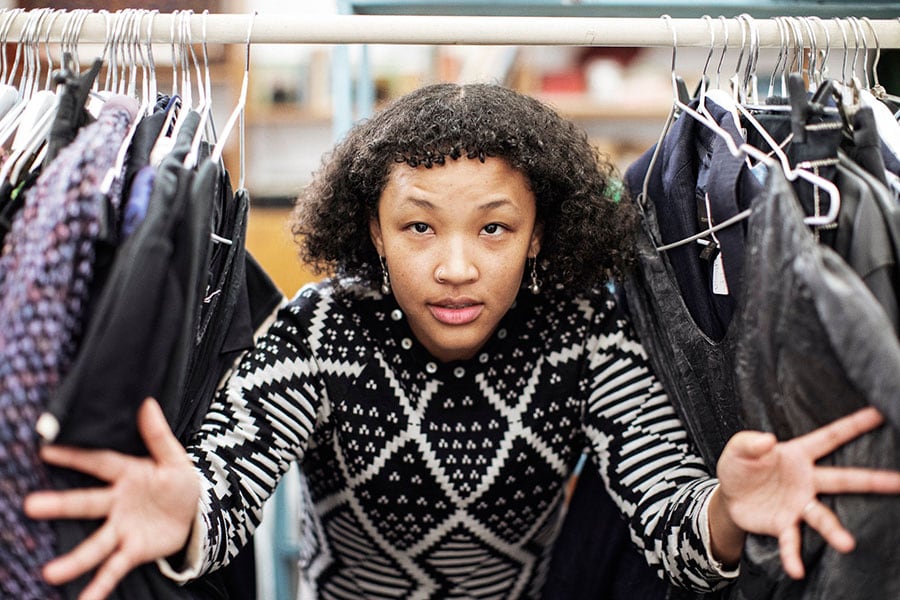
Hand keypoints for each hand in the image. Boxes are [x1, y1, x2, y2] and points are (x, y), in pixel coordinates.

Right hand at [24, 397, 199, 599]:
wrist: (195, 512)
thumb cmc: (178, 481)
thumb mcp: (174, 458)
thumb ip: (158, 435)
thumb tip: (149, 402)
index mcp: (128, 475)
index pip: (100, 463)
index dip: (76, 456)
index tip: (46, 449)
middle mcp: (117, 503)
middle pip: (87, 503)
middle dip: (60, 505)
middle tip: (30, 505)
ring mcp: (122, 529)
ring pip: (96, 543)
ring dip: (75, 559)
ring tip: (51, 573)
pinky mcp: (132, 550)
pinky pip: (114, 569)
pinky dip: (99, 587)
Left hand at [714, 406, 899, 578]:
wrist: (729, 497)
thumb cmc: (741, 467)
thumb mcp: (738, 449)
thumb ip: (749, 442)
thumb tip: (767, 440)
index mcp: (797, 455)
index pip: (828, 438)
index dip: (853, 426)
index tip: (879, 415)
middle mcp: (806, 481)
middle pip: (843, 480)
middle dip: (873, 481)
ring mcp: (798, 505)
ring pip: (822, 517)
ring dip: (834, 531)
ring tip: (848, 544)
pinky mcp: (784, 524)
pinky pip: (791, 541)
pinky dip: (793, 555)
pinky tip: (797, 569)